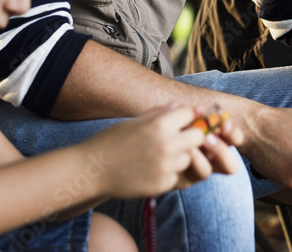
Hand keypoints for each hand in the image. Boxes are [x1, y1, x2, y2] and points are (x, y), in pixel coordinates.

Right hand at [80, 105, 239, 198]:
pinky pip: (176, 176)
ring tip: (159, 157)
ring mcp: (165, 166)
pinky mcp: (162, 184)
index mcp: (159, 124)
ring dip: (179, 157)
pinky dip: (168, 174)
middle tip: (180, 140)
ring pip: (189, 158)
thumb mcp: (135, 121)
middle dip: (192, 137)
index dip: (187, 117)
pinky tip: (150, 170)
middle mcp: (166, 144)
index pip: (190, 114)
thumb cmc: (112, 141)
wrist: (92, 170)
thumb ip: (161, 113)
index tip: (182, 122)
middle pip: (199, 137)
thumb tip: (181, 106)